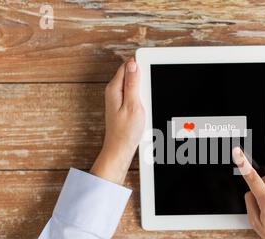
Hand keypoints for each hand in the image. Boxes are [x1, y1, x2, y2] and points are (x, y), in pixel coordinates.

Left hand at [90, 59, 144, 184]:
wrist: (120, 149)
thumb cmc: (125, 132)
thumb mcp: (133, 105)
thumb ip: (132, 84)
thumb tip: (133, 64)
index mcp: (114, 88)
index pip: (128, 65)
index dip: (141, 66)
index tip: (150, 74)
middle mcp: (114, 91)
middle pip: (132, 74)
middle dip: (144, 80)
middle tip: (147, 96)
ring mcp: (118, 98)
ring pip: (135, 85)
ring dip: (144, 92)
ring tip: (145, 106)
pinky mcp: (123, 106)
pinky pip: (135, 96)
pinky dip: (142, 100)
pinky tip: (144, 111)